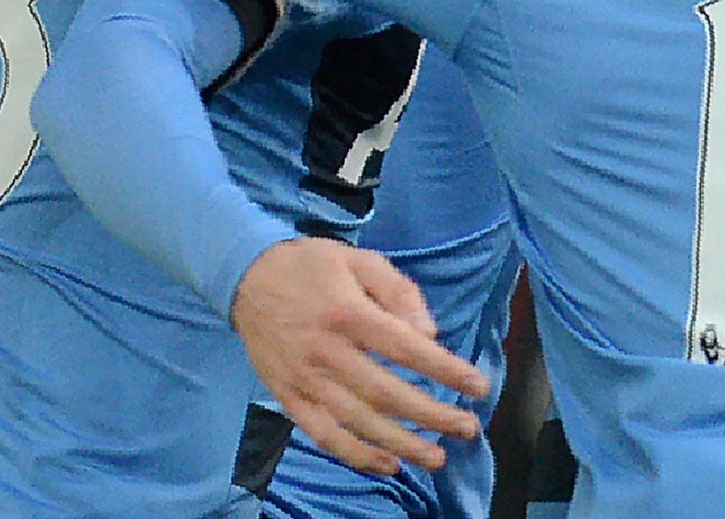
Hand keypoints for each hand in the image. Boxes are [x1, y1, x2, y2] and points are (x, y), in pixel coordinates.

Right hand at [231, 237, 489, 476]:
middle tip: (467, 428)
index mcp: (348, 313)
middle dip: (432, 415)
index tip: (478, 386)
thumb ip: (398, 291)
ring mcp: (306, 379)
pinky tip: (387, 465)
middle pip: (387, 393)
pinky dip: (356, 455)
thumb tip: (428, 335)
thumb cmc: (310, 266)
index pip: (406, 349)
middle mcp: (327, 352)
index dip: (445, 370)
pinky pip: (324, 435)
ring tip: (436, 457)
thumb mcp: (358, 259)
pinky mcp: (289, 396)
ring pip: (359, 422)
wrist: (245, 277)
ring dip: (401, 444)